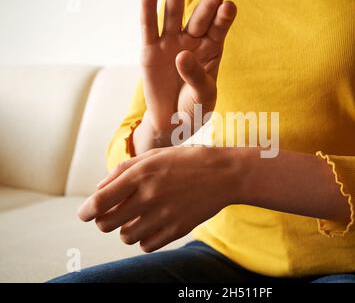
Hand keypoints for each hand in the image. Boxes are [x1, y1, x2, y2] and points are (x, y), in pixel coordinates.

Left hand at [78, 147, 244, 251]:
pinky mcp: (177, 229)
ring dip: (126, 230)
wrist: (223, 174)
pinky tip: (152, 226)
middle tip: (112, 215)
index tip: (85, 214)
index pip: (99, 202)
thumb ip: (123, 170)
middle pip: (107, 224)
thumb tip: (99, 189)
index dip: (85, 212)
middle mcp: (148, 196)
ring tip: (137, 218)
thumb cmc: (186, 161)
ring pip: (126, 237)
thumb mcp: (153, 155)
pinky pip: (146, 246)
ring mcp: (163, 215)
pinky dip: (144, 239)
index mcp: (140, 174)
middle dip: (104, 221)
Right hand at [135, 0, 236, 151]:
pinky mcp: (149, 50)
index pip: (219, 29)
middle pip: (199, 18)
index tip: (229, 6)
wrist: (173, 123)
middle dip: (207, 3)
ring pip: (173, 15)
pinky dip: (147, 6)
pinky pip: (148, 26)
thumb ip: (196, 76)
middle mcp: (191, 42)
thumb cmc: (194, 107)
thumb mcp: (203, 96)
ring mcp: (170, 43)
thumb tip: (181, 55)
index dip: (224, 18)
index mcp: (211, 50)